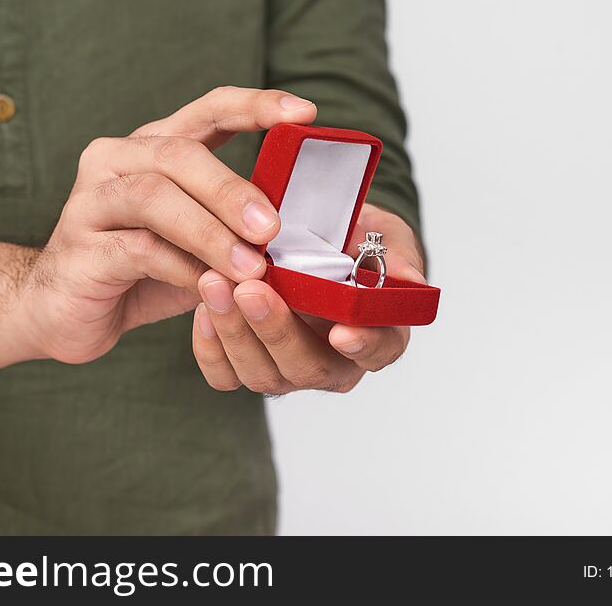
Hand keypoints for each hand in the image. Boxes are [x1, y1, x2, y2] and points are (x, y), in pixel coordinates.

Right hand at [14, 87, 317, 363]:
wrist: (60, 312)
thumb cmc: (138, 273)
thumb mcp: (195, 244)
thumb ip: (232, 228)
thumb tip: (295, 232)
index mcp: (153, 148)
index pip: (208, 110)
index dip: (256, 106)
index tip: (304, 113)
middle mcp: (117, 159)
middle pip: (180, 154)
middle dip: (232, 190)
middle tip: (272, 228)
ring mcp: (91, 199)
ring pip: (156, 198)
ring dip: (210, 233)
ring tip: (249, 268)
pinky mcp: (80, 246)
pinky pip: (138, 249)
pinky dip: (181, 269)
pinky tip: (208, 288)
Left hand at [192, 203, 424, 393]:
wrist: (309, 238)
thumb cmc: (350, 240)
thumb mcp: (380, 235)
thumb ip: (393, 255)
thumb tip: (409, 277)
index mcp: (377, 333)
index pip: (379, 351)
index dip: (363, 346)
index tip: (341, 332)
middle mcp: (335, 362)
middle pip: (310, 369)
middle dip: (276, 331)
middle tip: (250, 290)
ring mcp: (289, 368)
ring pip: (263, 375)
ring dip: (235, 332)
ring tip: (213, 285)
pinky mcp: (248, 365)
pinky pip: (226, 376)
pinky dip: (211, 347)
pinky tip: (202, 309)